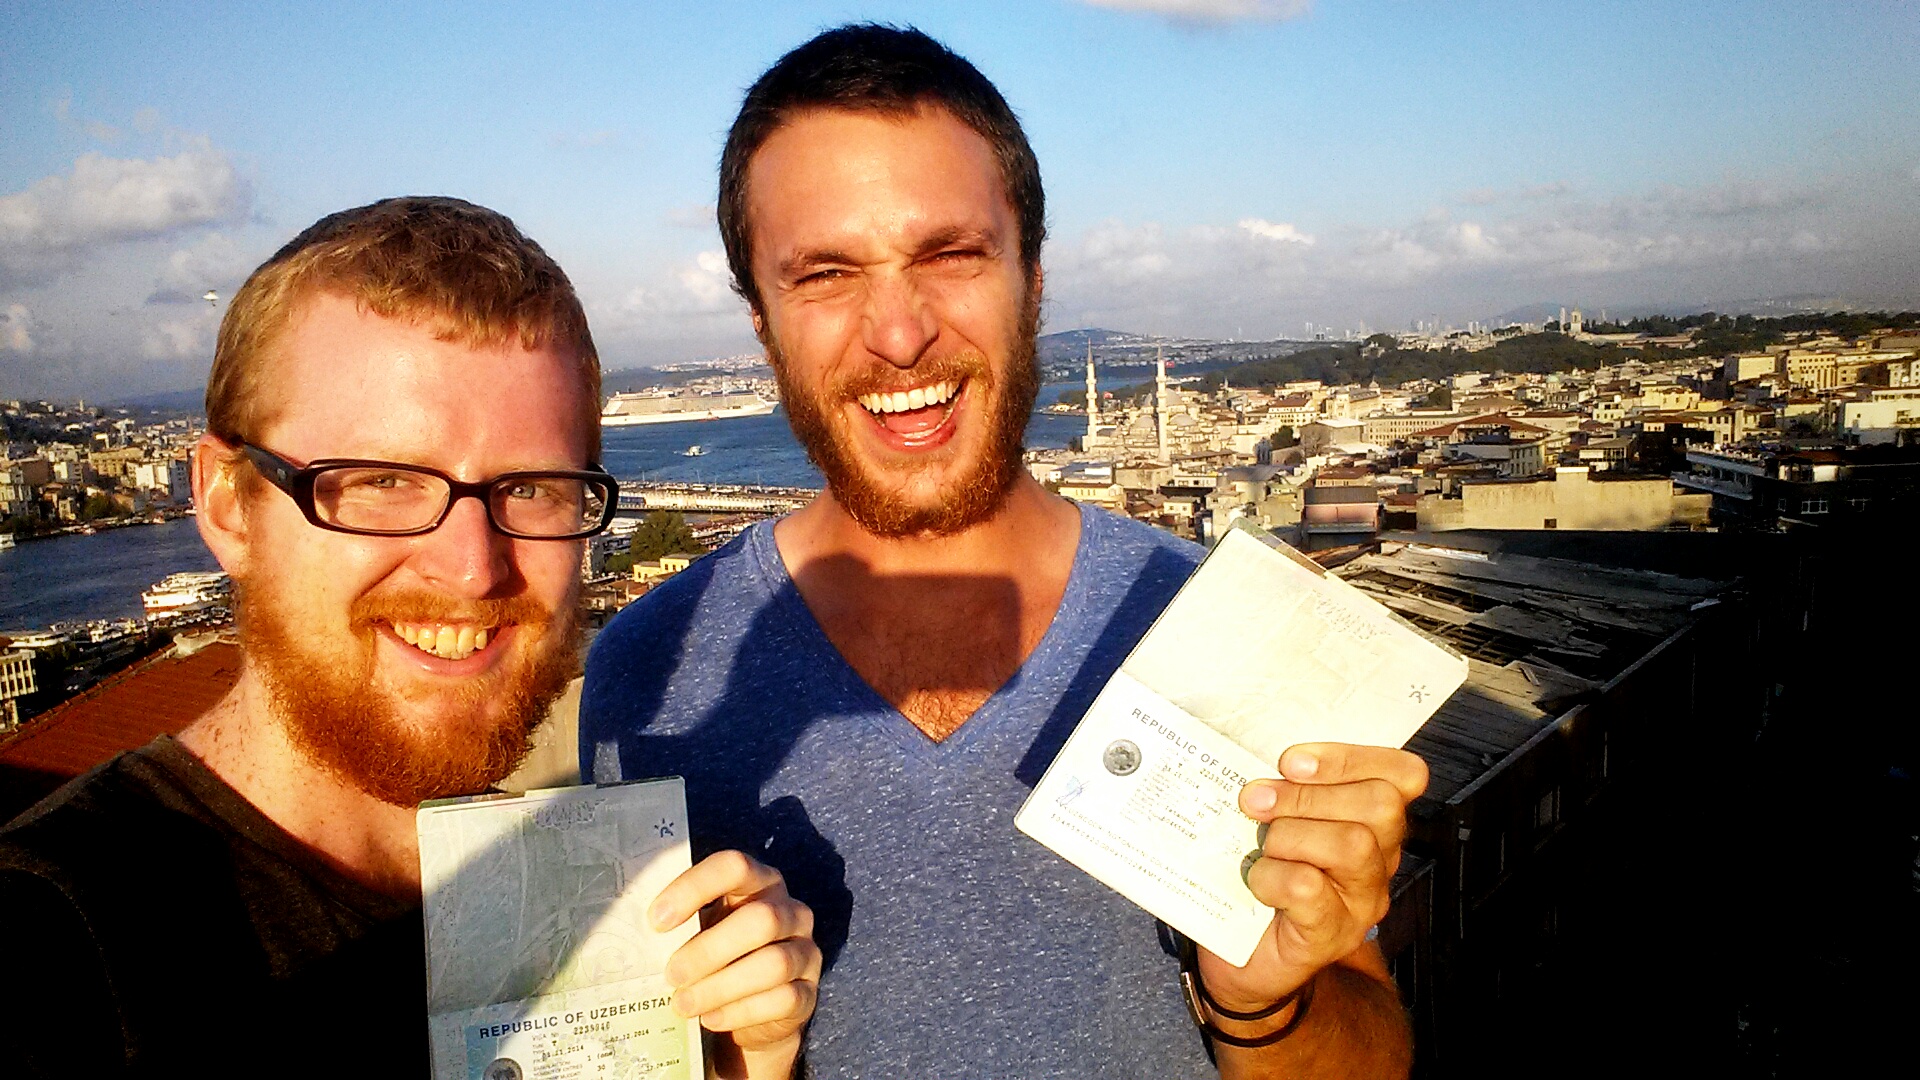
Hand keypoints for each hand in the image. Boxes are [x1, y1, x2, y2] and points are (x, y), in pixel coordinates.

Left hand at [650, 850, 821, 1054]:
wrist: (752, 1012)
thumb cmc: (716, 960)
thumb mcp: (700, 933)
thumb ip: (679, 926)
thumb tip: (632, 937)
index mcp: (759, 883)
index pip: (734, 866)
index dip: (695, 887)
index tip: (656, 921)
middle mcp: (791, 911)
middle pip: (760, 919)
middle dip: (708, 950)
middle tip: (671, 974)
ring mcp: (805, 952)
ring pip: (773, 964)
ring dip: (720, 986)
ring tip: (683, 1004)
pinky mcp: (808, 994)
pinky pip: (782, 999)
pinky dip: (740, 1012)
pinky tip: (711, 1019)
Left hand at [1200, 742, 1427, 1011]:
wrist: (1241, 958)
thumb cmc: (1259, 874)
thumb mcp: (1273, 818)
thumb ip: (1282, 784)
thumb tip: (1255, 753)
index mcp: (1373, 821)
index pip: (1403, 774)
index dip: (1350, 758)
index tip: (1291, 760)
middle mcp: (1380, 858)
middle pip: (1381, 804)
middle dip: (1309, 794)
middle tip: (1256, 800)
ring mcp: (1362, 900)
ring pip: (1352, 844)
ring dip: (1290, 834)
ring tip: (1261, 845)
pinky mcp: (1332, 934)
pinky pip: (1309, 888)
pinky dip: (1273, 876)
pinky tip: (1257, 882)